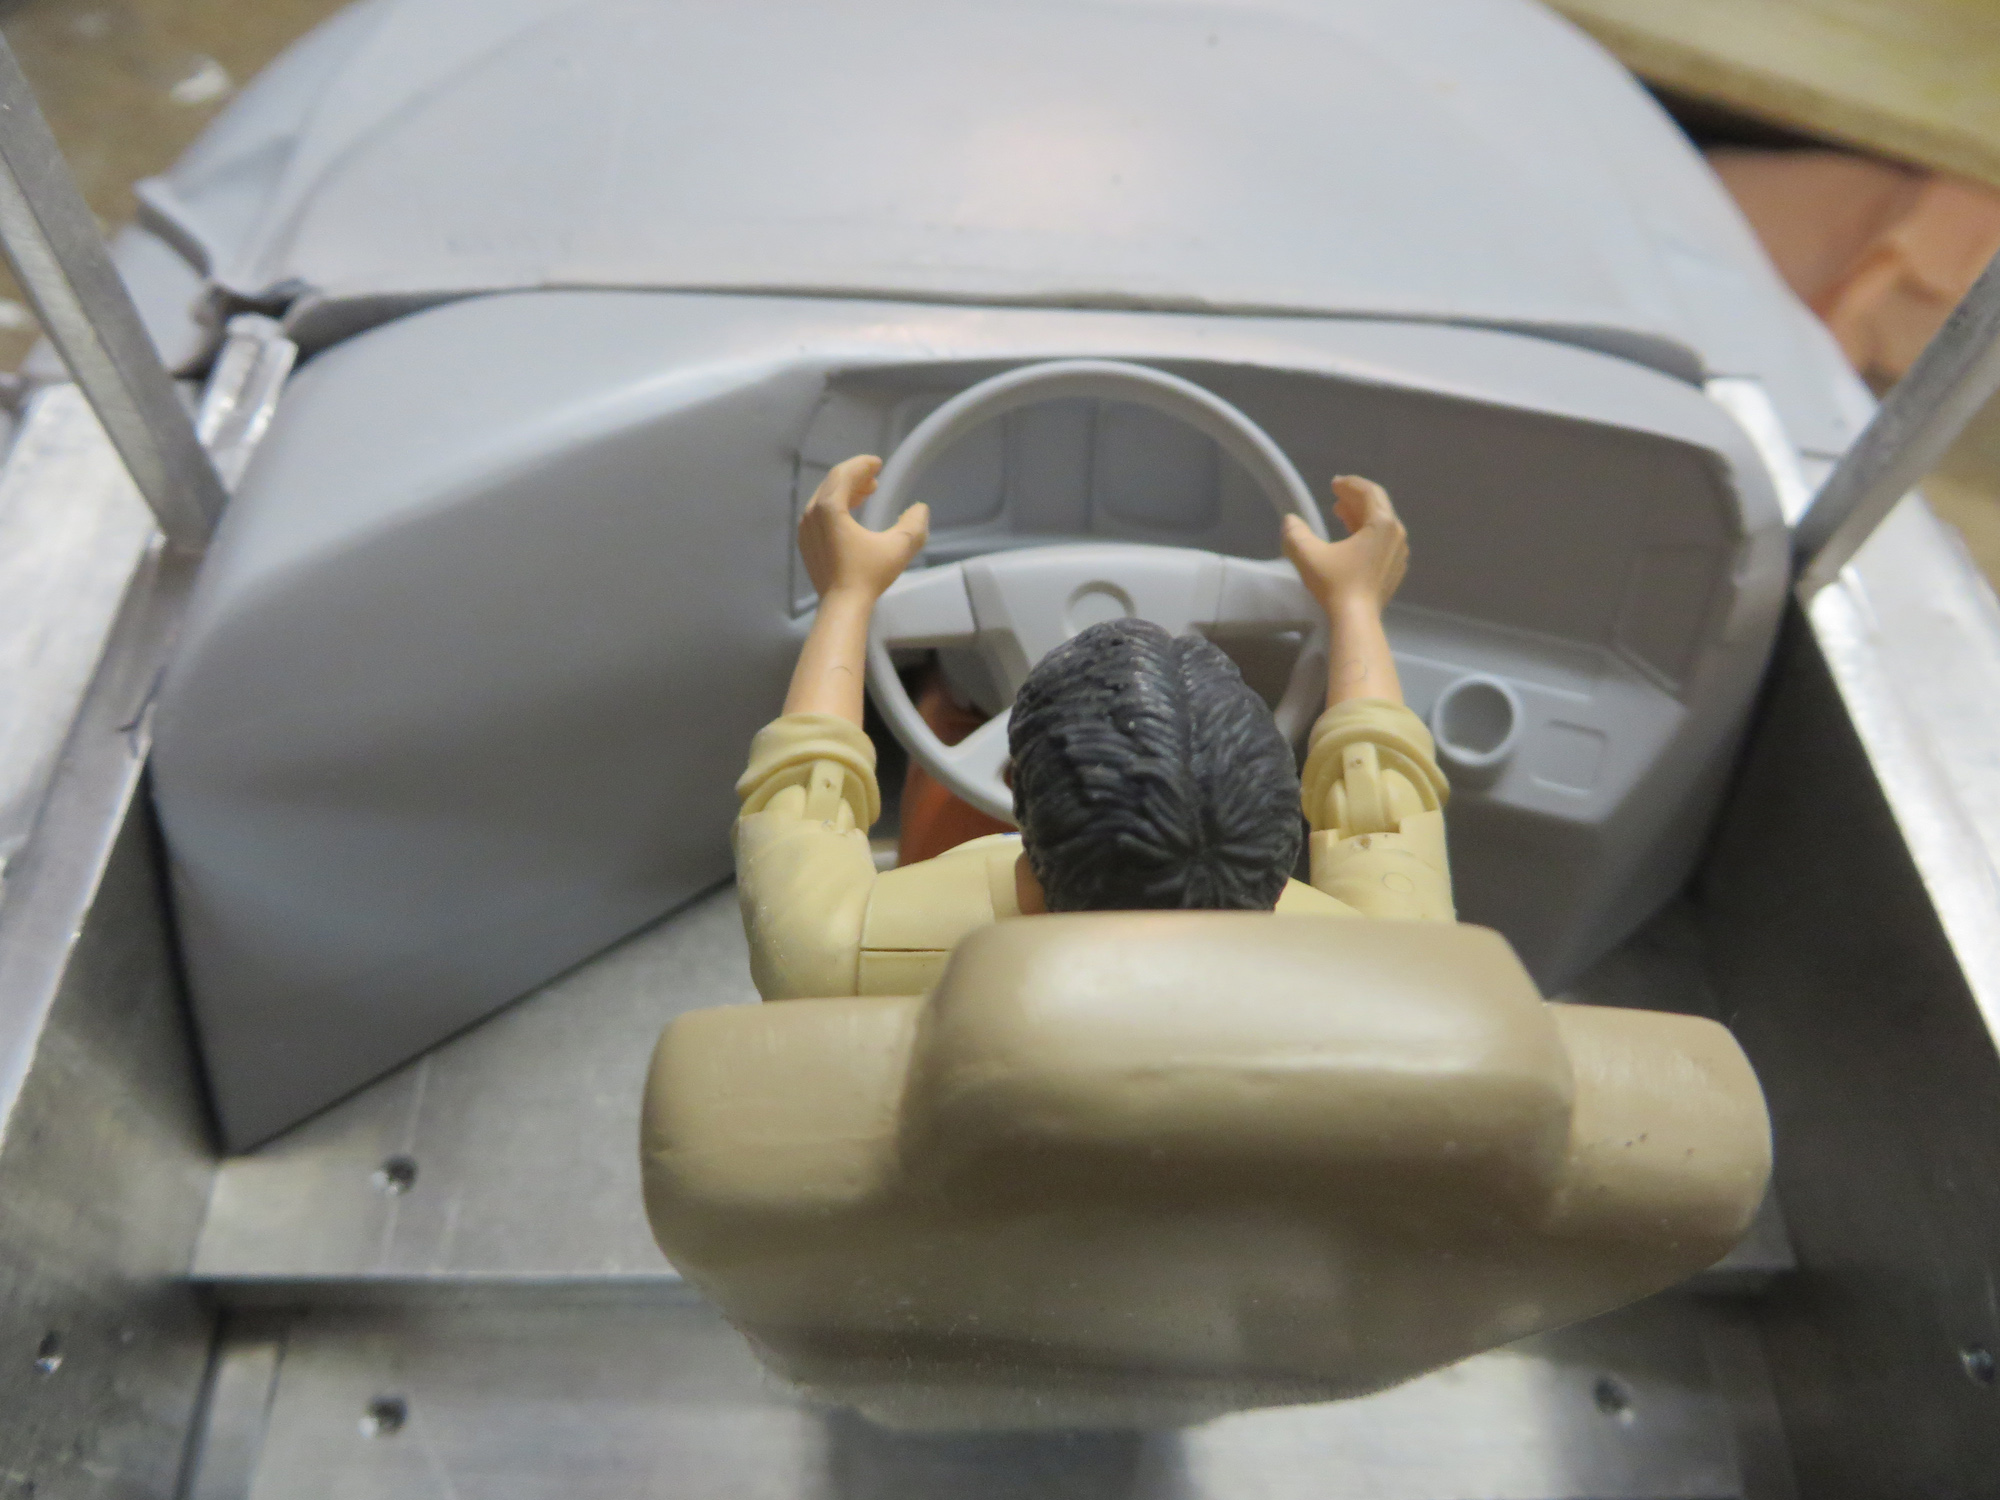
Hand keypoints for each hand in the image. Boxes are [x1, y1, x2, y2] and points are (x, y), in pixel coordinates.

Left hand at [798, 455, 929, 600]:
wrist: (842, 606)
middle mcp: (812, 513)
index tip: (878, 463)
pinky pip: (820, 513)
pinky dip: (837, 506)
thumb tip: (920, 509)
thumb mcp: (899, 546)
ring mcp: (806, 529)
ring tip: (868, 492)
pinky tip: (852, 514)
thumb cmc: (868, 575)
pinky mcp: (806, 542)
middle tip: (875, 477)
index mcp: (829, 507)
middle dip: (855, 476)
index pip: (844, 474)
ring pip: (825, 497)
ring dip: (847, 490)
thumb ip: (914, 523)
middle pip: (833, 483)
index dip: (862, 465)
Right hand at [1281, 475, 1408, 617]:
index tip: (1334, 483)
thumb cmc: (1336, 583)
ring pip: (1381, 524)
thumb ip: (1295, 532)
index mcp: (1382, 523)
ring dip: (1361, 514)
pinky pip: (1383, 541)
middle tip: (1336, 494)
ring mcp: (1399, 553)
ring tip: (1341, 513)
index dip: (1350, 485)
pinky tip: (1352, 539)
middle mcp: (1396, 534)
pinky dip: (1368, 533)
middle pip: (1378, 505)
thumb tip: (1290, 521)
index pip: (1369, 492)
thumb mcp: (1308, 554)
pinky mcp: (1395, 569)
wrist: (1356, 620)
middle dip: (1356, 497)